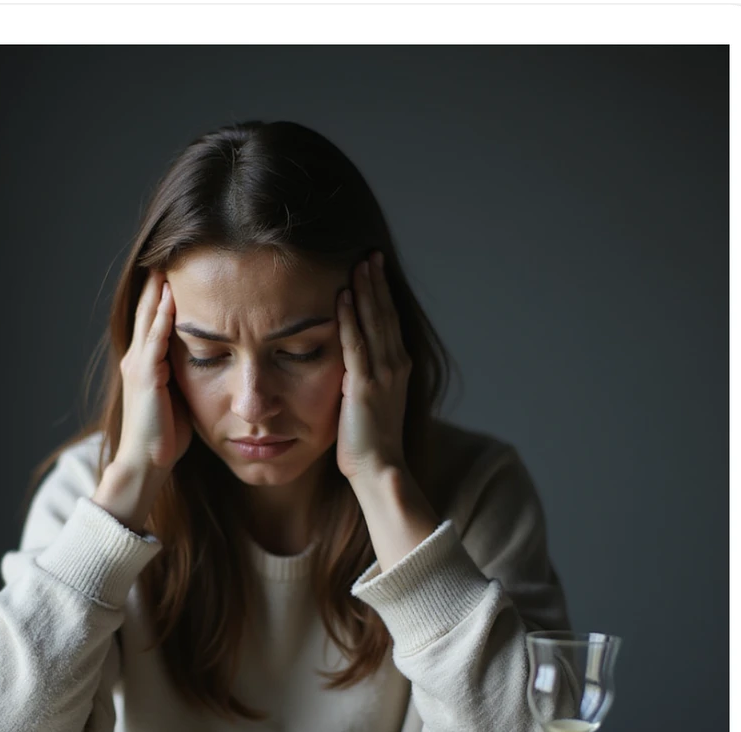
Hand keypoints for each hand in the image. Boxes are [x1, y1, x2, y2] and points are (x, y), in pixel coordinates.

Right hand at [115, 270, 192, 474]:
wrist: (147, 462)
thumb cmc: (166, 436)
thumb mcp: (179, 396)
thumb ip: (186, 374)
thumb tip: (211, 359)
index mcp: (146, 361)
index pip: (155, 316)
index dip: (164, 291)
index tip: (179, 265)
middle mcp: (137, 357)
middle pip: (148, 307)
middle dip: (159, 279)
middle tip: (171, 247)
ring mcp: (139, 365)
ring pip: (149, 317)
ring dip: (159, 288)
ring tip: (169, 260)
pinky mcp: (145, 377)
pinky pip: (154, 340)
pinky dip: (162, 317)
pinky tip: (171, 297)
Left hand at [335, 251, 411, 482]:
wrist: (379, 468)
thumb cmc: (369, 442)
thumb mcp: (370, 401)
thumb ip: (363, 377)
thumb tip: (350, 363)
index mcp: (399, 368)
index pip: (389, 322)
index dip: (382, 294)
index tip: (374, 268)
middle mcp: (396, 366)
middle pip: (385, 314)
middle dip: (377, 283)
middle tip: (369, 254)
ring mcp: (382, 375)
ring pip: (374, 323)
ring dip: (366, 292)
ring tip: (359, 264)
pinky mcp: (363, 386)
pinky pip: (355, 344)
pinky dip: (349, 319)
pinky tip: (342, 296)